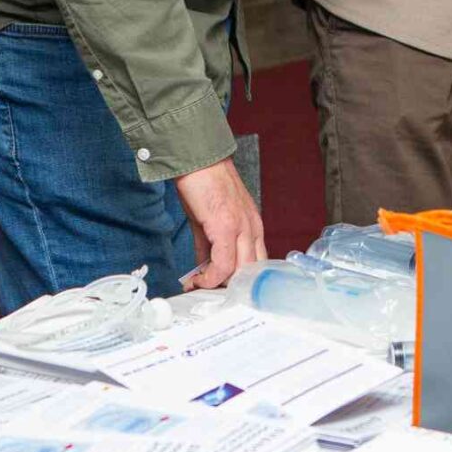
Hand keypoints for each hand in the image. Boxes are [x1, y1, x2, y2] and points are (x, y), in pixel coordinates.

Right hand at [173, 157, 265, 290]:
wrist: (195, 159)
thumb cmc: (202, 184)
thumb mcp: (208, 221)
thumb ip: (207, 247)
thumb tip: (203, 269)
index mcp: (252, 227)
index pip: (256, 264)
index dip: (239, 281)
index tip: (220, 289)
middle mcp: (253, 228)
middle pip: (251, 273)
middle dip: (229, 287)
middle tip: (209, 292)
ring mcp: (242, 227)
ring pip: (239, 272)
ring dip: (219, 285)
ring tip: (200, 286)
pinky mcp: (226, 226)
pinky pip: (223, 264)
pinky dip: (209, 277)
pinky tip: (197, 279)